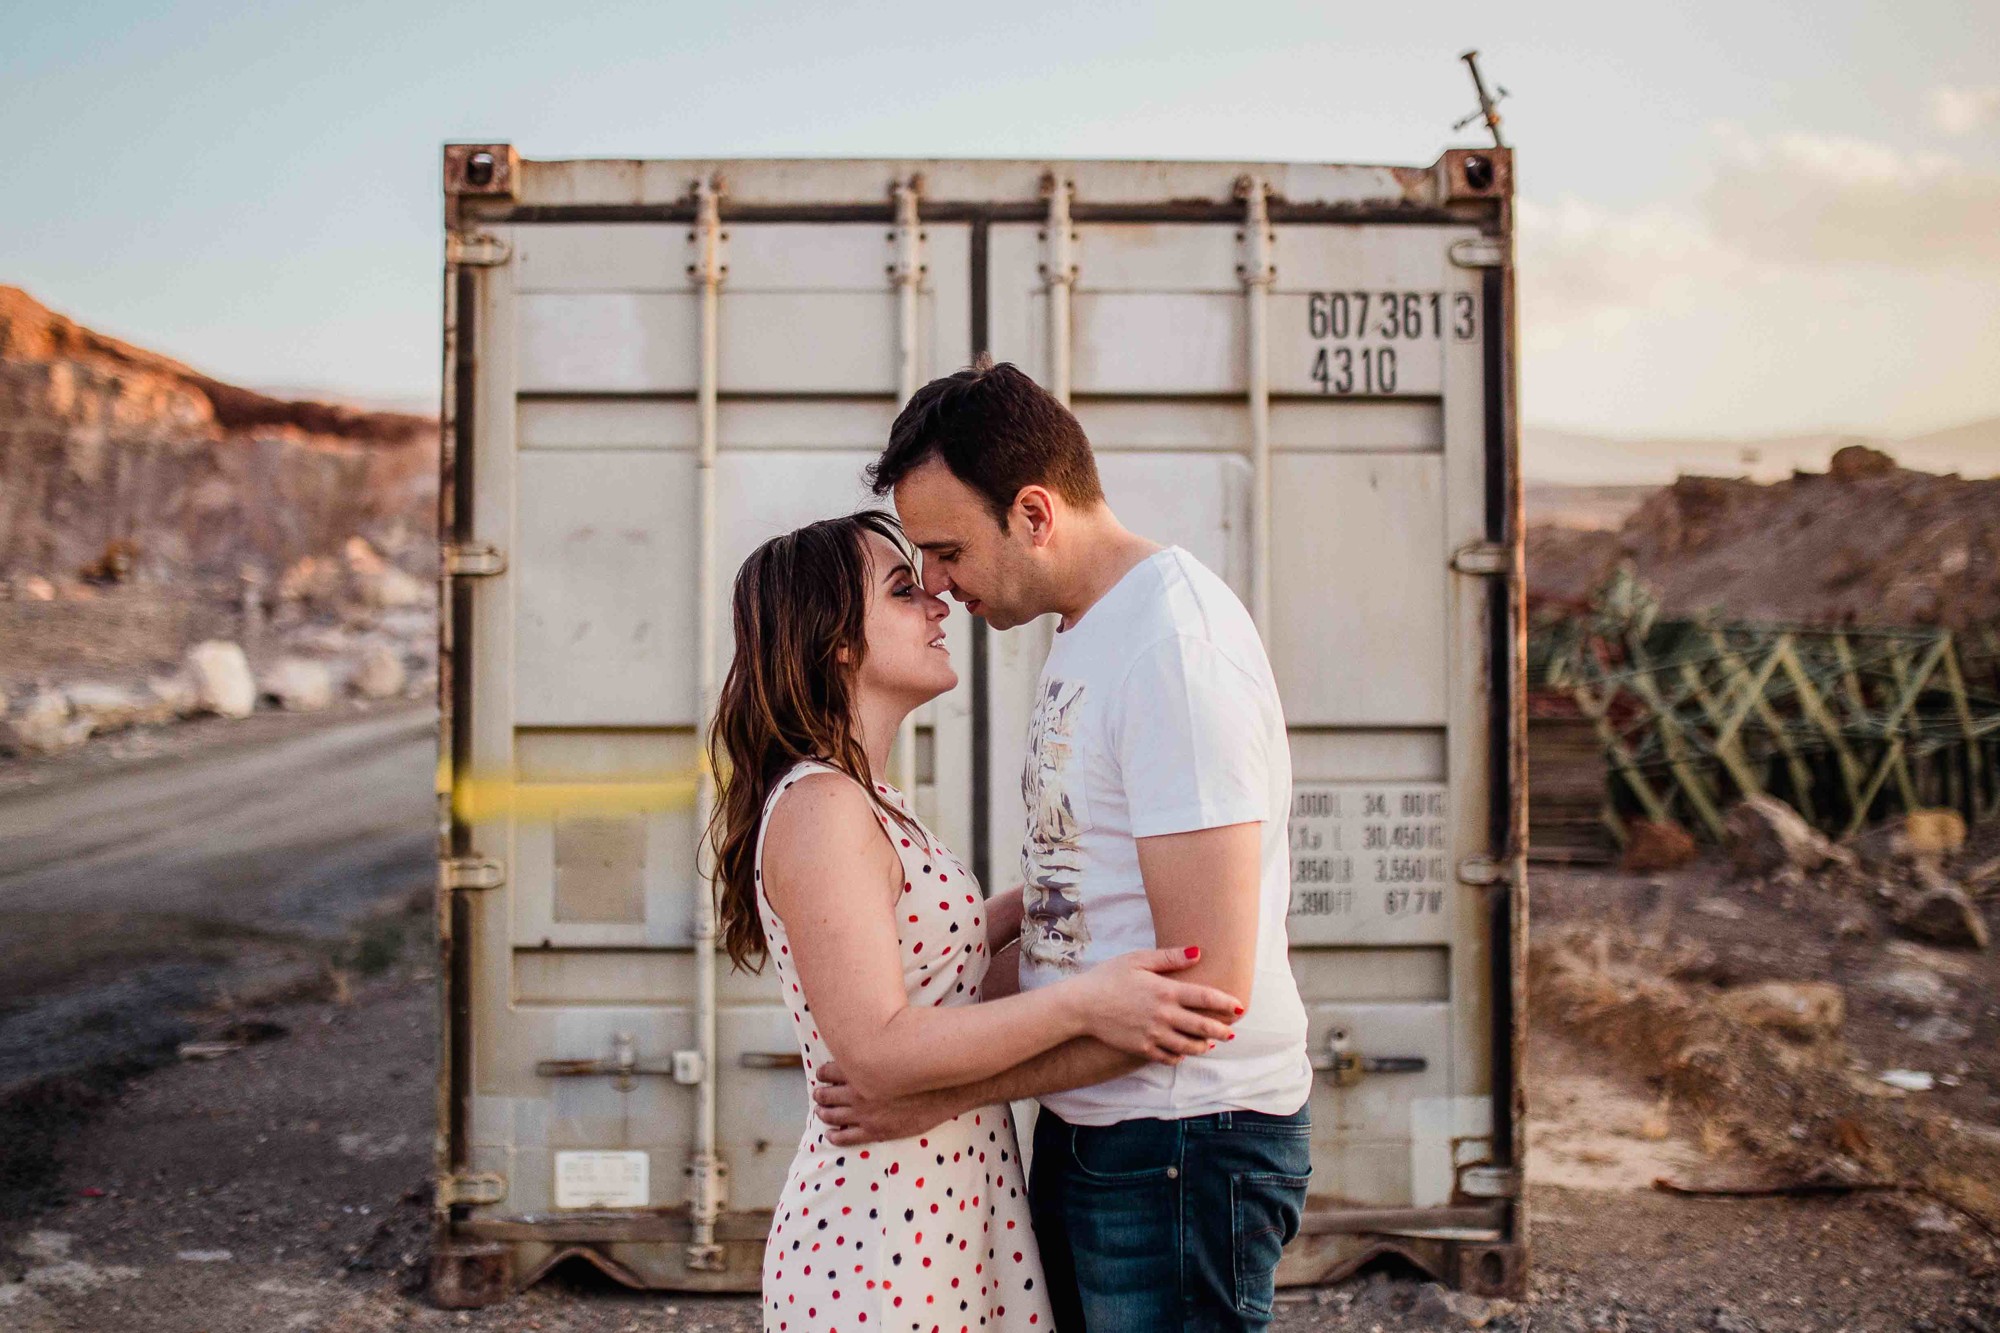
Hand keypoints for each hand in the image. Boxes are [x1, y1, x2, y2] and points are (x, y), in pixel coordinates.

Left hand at [813, 1061, 960, 1145]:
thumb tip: (868, 1037)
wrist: (945, 1090)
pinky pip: (848, 1137)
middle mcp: (858, 1092)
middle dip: (821, 1094)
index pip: (830, 1071)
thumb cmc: (923, 1066)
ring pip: (833, 1116)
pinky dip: (835, 1136)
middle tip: (818, 1094)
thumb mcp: (895, 1049)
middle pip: (828, 1094)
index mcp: (860, 1070)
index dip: (823, 1073)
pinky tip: (830, 1135)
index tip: (821, 1074)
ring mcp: (865, 1114)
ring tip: (820, 1111)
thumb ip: (877, 1049)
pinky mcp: (876, 1131)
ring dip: (824, 1113)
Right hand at [1069, 946, 1241, 1063]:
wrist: (1082, 1005)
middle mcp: (1163, 1015)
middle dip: (1221, 1030)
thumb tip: (1198, 952)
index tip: (1239, 1007)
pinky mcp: (1142, 1048)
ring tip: (1210, 1044)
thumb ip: (1170, 957)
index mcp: (1165, 991)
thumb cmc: (1109, 976)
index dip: (1225, 1003)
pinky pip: (1167, 1057)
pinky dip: (1179, 1056)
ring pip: (1188, 1046)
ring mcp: (1153, 1034)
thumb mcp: (1138, 959)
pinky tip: (1183, 1052)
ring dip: (1203, 1046)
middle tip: (1232, 1032)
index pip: (1205, 998)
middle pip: (1202, 1027)